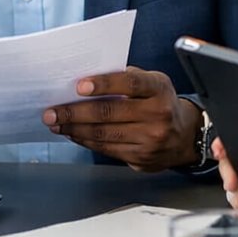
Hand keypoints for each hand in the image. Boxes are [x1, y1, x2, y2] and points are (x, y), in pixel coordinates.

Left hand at [42, 68, 198, 171]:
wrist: (184, 136)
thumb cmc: (160, 102)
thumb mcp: (152, 82)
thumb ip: (125, 78)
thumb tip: (85, 82)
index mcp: (158, 89)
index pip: (130, 83)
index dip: (103, 84)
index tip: (79, 86)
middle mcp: (157, 114)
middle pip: (109, 113)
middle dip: (75, 112)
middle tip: (52, 112)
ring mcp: (150, 139)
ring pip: (104, 134)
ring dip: (74, 129)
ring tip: (57, 123)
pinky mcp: (140, 157)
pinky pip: (106, 149)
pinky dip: (85, 141)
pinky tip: (73, 134)